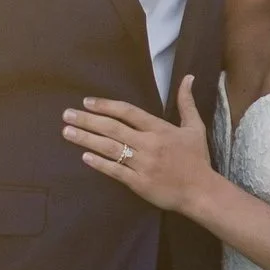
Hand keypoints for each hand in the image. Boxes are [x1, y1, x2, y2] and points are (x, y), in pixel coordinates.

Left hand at [63, 76, 216, 216]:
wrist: (202, 192)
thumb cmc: (197, 159)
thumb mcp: (195, 128)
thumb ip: (186, 103)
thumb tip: (188, 77)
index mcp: (160, 129)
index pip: (128, 112)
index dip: (106, 105)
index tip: (87, 102)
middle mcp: (149, 144)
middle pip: (113, 128)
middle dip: (88, 120)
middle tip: (66, 114)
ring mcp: (143, 164)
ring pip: (110, 148)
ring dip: (86, 139)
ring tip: (67, 132)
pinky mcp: (139, 183)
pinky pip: (115, 171)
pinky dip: (99, 163)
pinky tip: (84, 156)